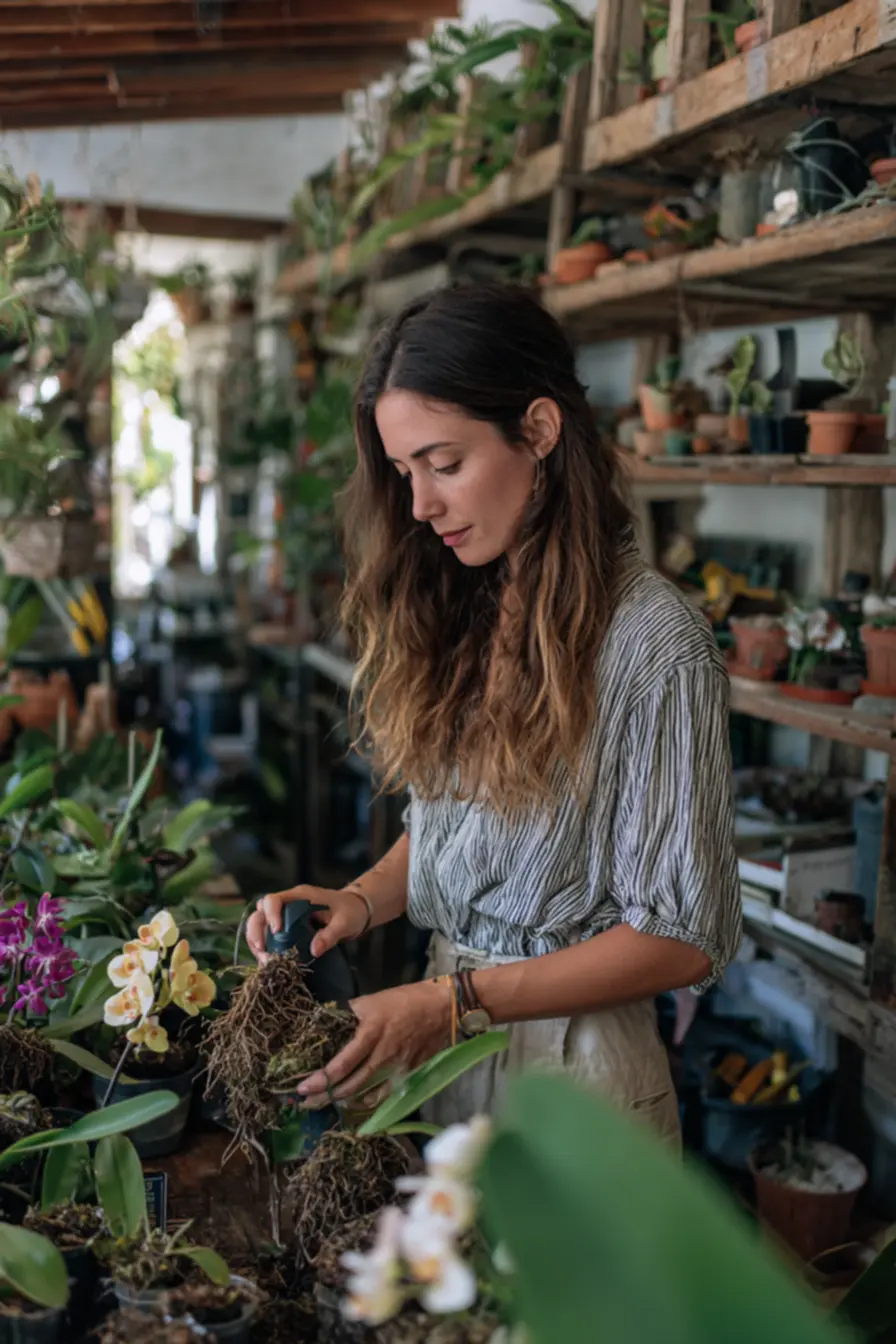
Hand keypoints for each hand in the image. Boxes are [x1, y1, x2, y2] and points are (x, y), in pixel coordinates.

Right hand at [245, 884, 368, 964]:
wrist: (355, 911)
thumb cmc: (350, 911)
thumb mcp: (345, 922)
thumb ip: (330, 934)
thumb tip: (314, 951)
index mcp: (300, 896)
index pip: (274, 899)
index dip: (271, 914)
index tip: (276, 932)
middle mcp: (288, 903)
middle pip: (260, 912)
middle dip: (256, 931)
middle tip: (262, 951)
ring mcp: (285, 915)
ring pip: (260, 924)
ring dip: (256, 941)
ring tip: (264, 960)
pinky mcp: (286, 928)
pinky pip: (268, 935)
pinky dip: (264, 947)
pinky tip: (268, 961)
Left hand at [297, 979, 451, 1108]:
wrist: (443, 1007)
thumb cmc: (406, 999)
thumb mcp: (373, 1000)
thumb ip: (350, 1013)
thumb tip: (328, 1020)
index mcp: (371, 1034)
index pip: (341, 1065)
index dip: (320, 1080)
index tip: (303, 1087)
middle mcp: (383, 1056)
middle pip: (350, 1085)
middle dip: (325, 1096)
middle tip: (306, 1103)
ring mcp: (397, 1068)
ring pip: (366, 1094)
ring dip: (343, 1102)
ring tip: (325, 1105)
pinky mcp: (408, 1074)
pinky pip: (384, 1094)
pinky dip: (368, 1102)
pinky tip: (356, 1104)